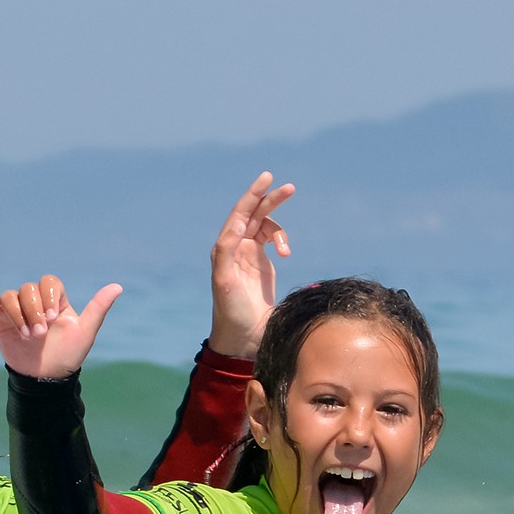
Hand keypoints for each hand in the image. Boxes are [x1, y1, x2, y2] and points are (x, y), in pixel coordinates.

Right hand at [0, 276, 122, 379]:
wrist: (47, 378)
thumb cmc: (68, 355)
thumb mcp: (85, 332)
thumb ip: (98, 308)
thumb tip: (118, 286)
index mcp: (56, 301)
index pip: (49, 283)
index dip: (50, 296)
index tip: (54, 317)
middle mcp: (36, 303)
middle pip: (28, 288)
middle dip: (34, 309)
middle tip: (40, 333)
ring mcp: (18, 311)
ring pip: (11, 296)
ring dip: (18, 313)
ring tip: (28, 335)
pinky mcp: (1, 321)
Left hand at [208, 172, 293, 358]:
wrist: (243, 336)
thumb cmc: (230, 310)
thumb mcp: (224, 280)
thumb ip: (227, 249)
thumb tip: (237, 221)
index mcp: (225, 247)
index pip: (240, 212)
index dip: (253, 194)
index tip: (267, 178)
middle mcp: (236, 247)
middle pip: (254, 213)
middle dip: (270, 199)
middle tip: (289, 187)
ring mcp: (249, 255)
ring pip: (266, 226)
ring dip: (278, 230)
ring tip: (285, 250)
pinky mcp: (262, 265)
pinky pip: (273, 241)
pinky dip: (281, 241)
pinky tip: (285, 253)